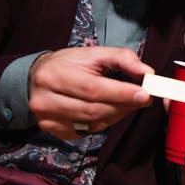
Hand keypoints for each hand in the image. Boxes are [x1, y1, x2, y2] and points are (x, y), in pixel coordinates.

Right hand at [28, 47, 153, 139]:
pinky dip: (104, 122)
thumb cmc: (68, 64)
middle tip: (142, 98)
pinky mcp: (53, 130)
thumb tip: (147, 73)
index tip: (145, 94)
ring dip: (117, 114)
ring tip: (128, 103)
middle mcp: (46, 100)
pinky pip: (87, 131)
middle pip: (94, 109)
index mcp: (55, 75)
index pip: (93, 89)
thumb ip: (123, 58)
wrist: (36, 78)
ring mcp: (48, 118)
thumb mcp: (94, 53)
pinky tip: (109, 110)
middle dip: (124, 106)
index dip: (122, 93)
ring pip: (93, 123)